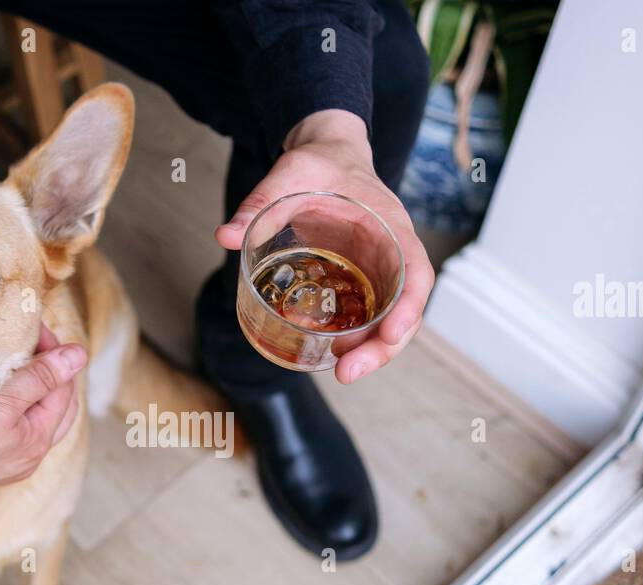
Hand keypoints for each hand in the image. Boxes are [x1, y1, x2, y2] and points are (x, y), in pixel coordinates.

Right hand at [0, 324, 84, 495]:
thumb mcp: (1, 407)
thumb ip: (40, 379)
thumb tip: (79, 355)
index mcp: (35, 443)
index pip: (63, 390)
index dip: (55, 357)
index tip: (36, 330)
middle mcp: (27, 457)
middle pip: (55, 406)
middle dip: (50, 373)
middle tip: (30, 342)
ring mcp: (7, 461)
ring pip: (35, 417)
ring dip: (33, 388)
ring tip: (16, 361)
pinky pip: (15, 428)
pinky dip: (16, 405)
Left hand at [215, 109, 433, 384]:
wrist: (326, 153)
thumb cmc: (320, 161)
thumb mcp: (292, 173)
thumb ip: (260, 203)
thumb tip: (226, 236)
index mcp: (390, 225)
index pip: (416, 271)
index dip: (409, 307)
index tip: (391, 335)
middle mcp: (392, 253)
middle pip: (403, 310)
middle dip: (383, 348)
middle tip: (347, 373)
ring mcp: (377, 270)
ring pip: (386, 319)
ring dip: (369, 350)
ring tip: (339, 371)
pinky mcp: (358, 279)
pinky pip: (364, 314)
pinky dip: (354, 338)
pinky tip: (331, 354)